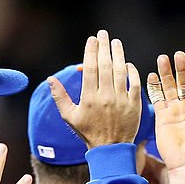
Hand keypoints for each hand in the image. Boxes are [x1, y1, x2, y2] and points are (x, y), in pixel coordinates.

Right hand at [49, 30, 142, 148]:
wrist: (111, 149)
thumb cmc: (89, 132)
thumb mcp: (70, 116)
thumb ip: (60, 97)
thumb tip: (50, 79)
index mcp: (89, 98)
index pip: (90, 68)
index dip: (91, 51)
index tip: (92, 39)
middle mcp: (106, 97)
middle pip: (105, 66)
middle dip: (104, 47)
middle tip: (103, 34)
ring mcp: (122, 101)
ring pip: (120, 72)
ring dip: (118, 54)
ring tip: (116, 43)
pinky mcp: (135, 106)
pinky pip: (135, 84)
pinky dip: (132, 72)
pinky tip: (127, 63)